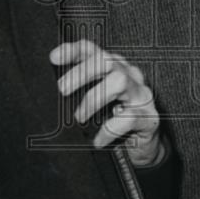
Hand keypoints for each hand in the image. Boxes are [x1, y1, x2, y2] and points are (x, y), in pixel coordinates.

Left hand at [49, 39, 162, 166]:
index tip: (53, 58)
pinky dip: (109, 129)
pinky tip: (98, 140)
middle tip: (63, 89)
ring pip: (119, 81)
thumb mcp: (93, 103)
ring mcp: (141, 95)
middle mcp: (129, 75)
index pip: (92, 50)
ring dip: (94, 98)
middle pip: (106, 60)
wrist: (142, 148)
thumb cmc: (113, 120)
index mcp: (113, 68)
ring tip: (80, 117)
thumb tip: (49, 94)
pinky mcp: (150, 117)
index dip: (72, 51)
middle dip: (82, 72)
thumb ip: (77, 93)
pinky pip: (129, 117)